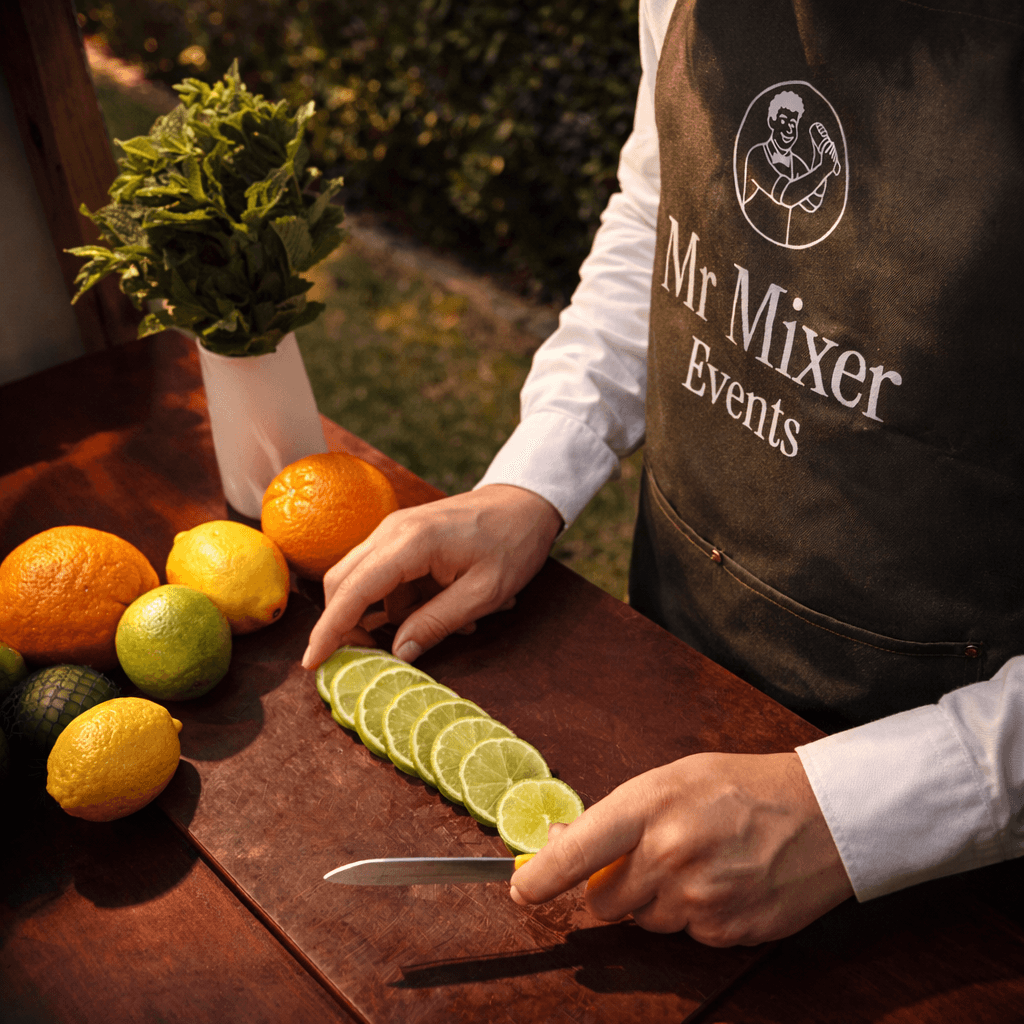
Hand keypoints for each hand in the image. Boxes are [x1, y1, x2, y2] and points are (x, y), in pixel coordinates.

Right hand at [301, 484, 561, 668]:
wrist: (525, 503)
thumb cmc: (512, 545)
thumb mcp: (483, 593)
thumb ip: (436, 623)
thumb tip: (397, 655)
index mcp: (409, 542)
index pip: (352, 591)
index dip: (329, 630)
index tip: (312, 664)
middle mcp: (390, 532)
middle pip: (342, 584)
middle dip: (346, 625)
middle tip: (370, 659)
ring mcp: (394, 531)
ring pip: (361, 581)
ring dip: (383, 615)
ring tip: (435, 630)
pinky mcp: (402, 537)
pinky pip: (384, 576)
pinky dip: (399, 601)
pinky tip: (438, 610)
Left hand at [509, 752, 852, 946]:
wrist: (823, 814)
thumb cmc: (742, 787)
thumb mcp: (674, 778)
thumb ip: (616, 812)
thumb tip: (558, 839)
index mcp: (651, 805)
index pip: (579, 850)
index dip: (541, 875)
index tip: (520, 889)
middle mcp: (671, 854)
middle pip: (603, 900)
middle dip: (612, 886)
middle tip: (646, 858)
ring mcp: (700, 898)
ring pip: (643, 921)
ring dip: (655, 901)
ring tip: (697, 862)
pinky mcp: (726, 931)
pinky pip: (684, 935)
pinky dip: (692, 916)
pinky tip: (721, 882)